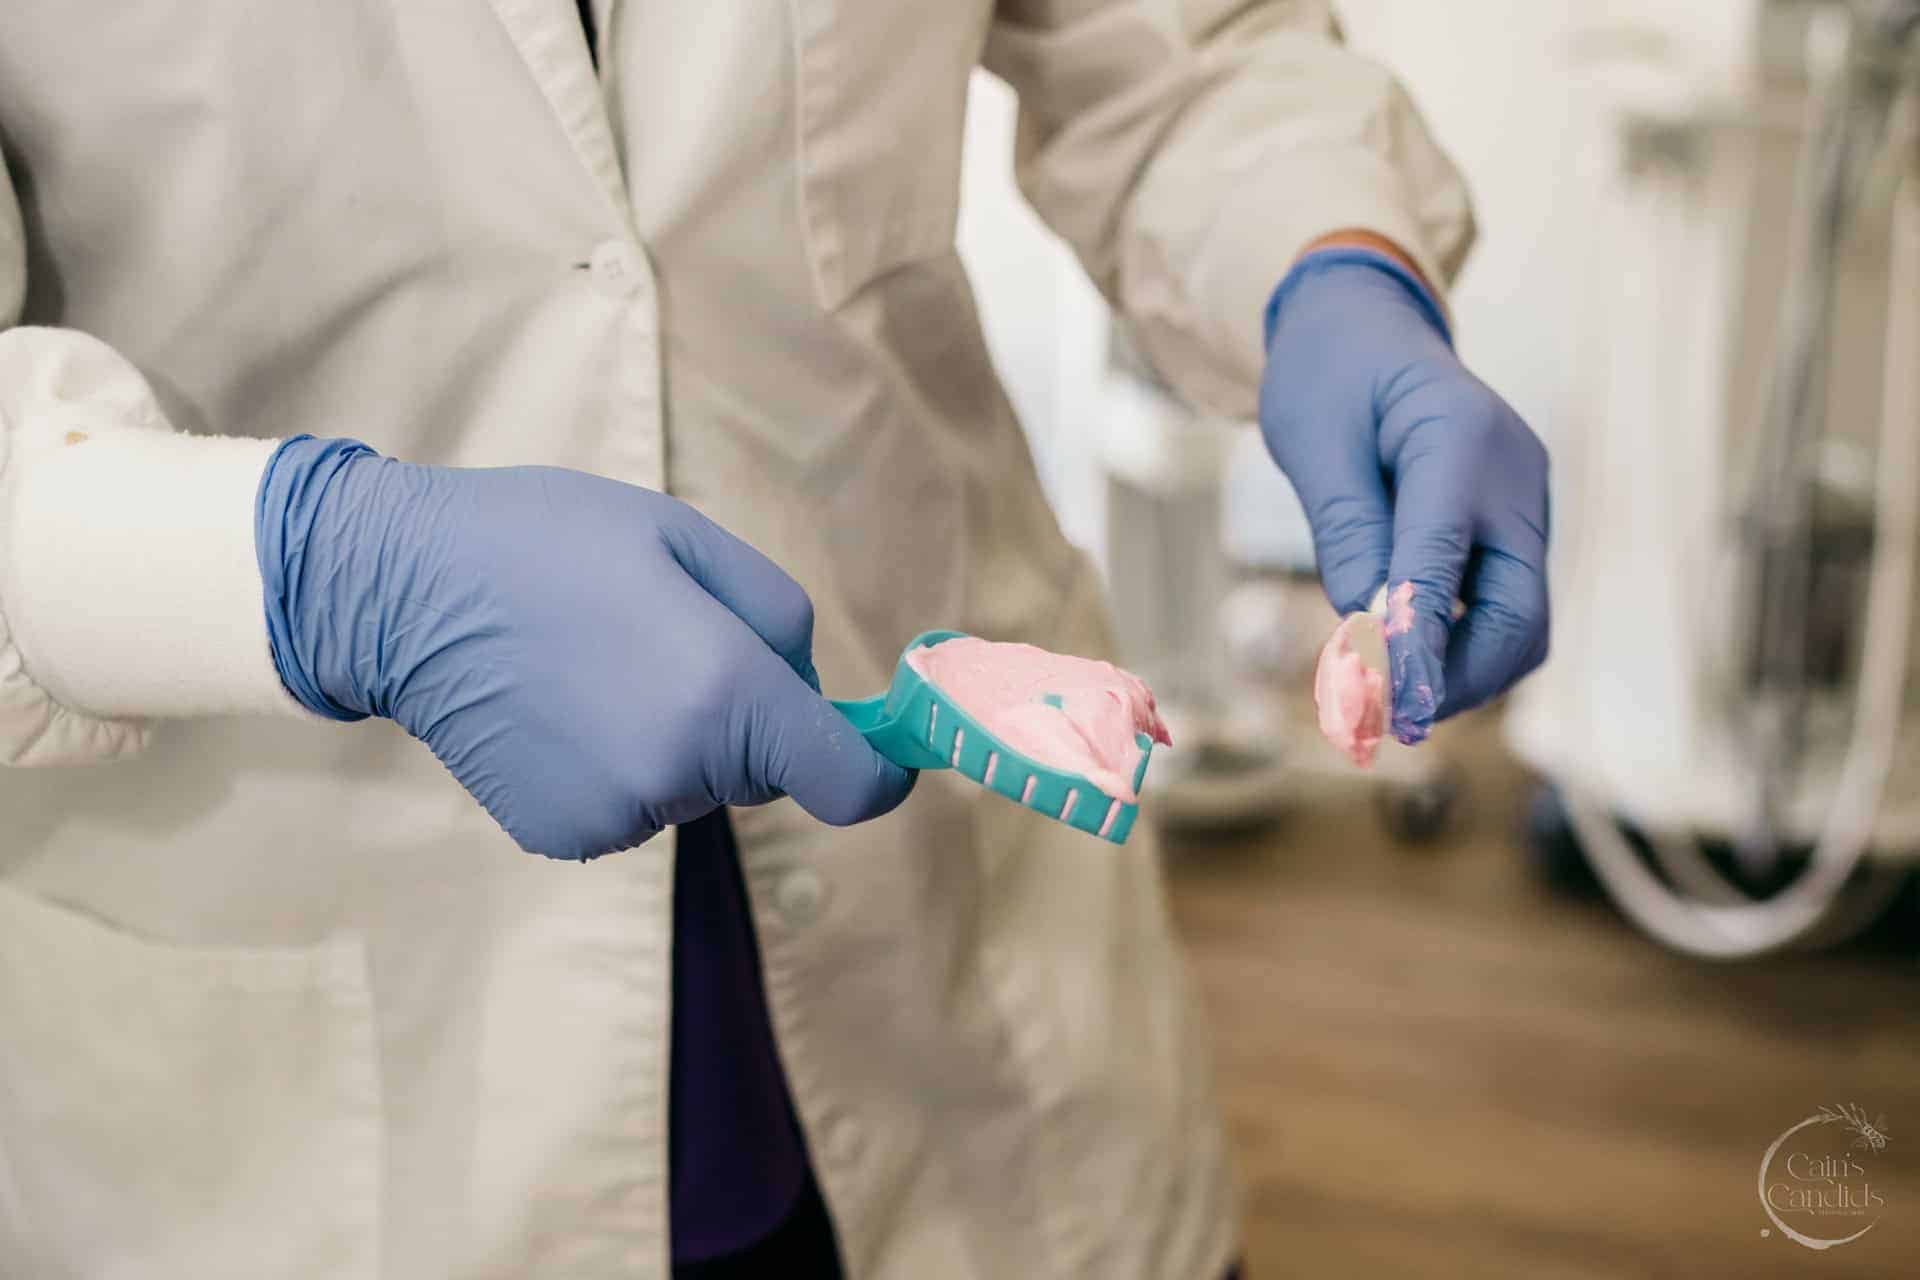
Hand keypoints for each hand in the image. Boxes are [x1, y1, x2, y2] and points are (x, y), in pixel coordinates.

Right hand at [255, 437, 912, 858]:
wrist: (400, 591)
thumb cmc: (549, 542)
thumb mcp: (686, 539)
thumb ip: (779, 621)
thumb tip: (808, 694)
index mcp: (724, 696)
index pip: (848, 786)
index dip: (879, 774)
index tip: (884, 757)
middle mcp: (679, 773)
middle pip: (763, 771)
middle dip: (744, 720)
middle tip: (663, 641)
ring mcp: (618, 816)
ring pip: (693, 786)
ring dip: (672, 741)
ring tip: (592, 666)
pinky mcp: (566, 837)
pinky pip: (632, 806)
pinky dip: (615, 767)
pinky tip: (558, 708)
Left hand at [1259, 244, 1549, 743]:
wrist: (1367, 324)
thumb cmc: (1330, 374)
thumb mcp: (1314, 442)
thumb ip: (1346, 531)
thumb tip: (1367, 627)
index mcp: (1461, 439)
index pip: (1443, 565)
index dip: (1417, 647)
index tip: (1388, 709)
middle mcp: (1516, 476)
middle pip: (1519, 616)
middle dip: (1458, 680)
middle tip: (1389, 719)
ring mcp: (1526, 502)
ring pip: (1521, 623)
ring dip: (1463, 672)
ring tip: (1389, 697)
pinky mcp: (1516, 524)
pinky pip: (1504, 603)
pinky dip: (1461, 643)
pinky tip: (1407, 659)